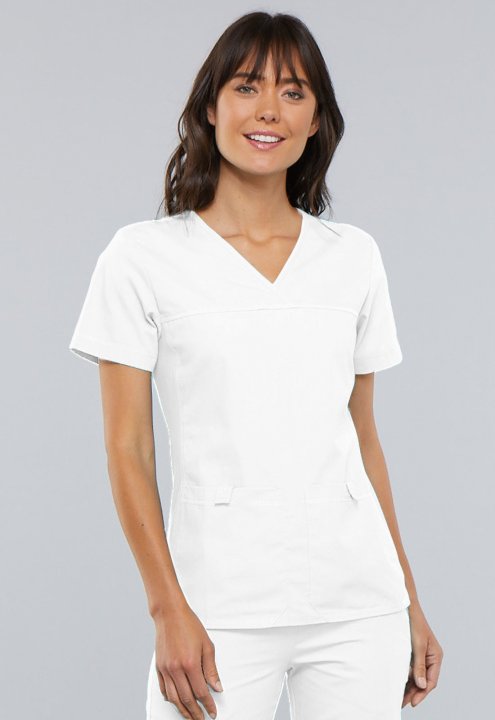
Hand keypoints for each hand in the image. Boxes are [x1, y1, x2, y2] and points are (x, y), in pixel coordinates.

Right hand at [153, 603, 222, 718]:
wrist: (170, 614)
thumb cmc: (189, 625)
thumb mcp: (207, 645)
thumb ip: (211, 669)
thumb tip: (217, 687)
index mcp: (190, 664)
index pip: (201, 692)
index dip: (208, 705)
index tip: (212, 712)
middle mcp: (176, 669)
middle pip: (187, 699)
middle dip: (196, 712)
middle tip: (202, 719)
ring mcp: (166, 669)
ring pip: (174, 698)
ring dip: (182, 710)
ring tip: (190, 716)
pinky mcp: (159, 667)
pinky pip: (163, 689)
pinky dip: (170, 698)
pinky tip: (175, 701)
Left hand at [402, 601, 443, 707]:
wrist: (406, 606)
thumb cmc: (414, 623)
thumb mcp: (418, 645)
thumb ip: (419, 666)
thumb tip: (421, 685)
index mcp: (436, 656)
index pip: (431, 681)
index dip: (422, 693)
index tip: (413, 703)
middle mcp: (430, 658)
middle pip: (423, 681)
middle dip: (414, 692)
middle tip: (402, 703)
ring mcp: (421, 655)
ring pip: (416, 676)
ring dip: (409, 686)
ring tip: (399, 697)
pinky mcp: (413, 652)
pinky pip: (411, 668)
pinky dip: (405, 676)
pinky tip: (398, 683)